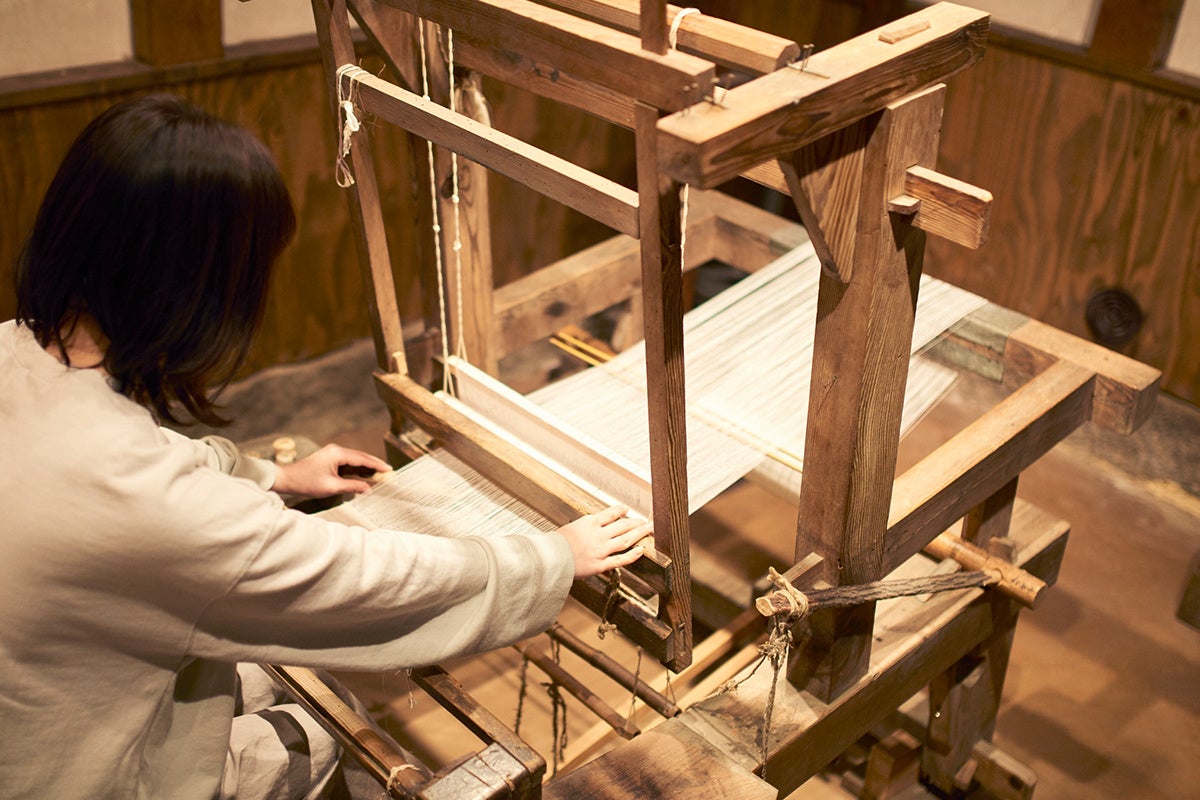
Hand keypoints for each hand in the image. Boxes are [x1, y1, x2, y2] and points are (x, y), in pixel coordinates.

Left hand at [271, 444, 391, 497]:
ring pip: (355, 459)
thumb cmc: (307, 482)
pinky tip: (364, 474)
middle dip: (374, 464)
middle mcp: (336, 450)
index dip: (377, 465)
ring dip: (366, 466)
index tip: (389, 469)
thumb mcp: (332, 487)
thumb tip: (368, 488)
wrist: (287, 479)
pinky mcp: (329, 459)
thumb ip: (352, 486)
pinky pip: (348, 462)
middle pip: (361, 457)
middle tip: (388, 471)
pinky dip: (357, 468)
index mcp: (338, 454)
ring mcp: (332, 453)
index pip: (362, 458)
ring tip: (380, 474)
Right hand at [556, 506, 651, 578]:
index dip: (620, 511)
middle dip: (635, 523)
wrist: (548, 558)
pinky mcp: (600, 565)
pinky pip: (620, 559)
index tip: (626, 509)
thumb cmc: (554, 544)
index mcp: (588, 523)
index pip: (610, 514)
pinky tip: (641, 550)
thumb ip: (583, 528)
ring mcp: (600, 550)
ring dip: (638, 534)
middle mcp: (597, 535)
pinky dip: (633, 555)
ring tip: (647, 531)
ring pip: (625, 540)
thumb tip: (592, 526)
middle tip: (644, 521)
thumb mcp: (569, 528)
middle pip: (622, 526)